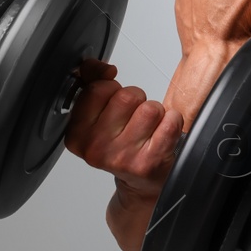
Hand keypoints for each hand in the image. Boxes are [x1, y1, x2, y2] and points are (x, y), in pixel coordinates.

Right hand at [63, 58, 181, 205]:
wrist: (140, 184)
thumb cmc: (119, 146)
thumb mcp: (97, 116)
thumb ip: (92, 81)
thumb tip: (98, 66)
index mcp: (77, 135)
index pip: (98, 89)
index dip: (112, 89)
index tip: (113, 104)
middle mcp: (96, 148)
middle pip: (127, 96)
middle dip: (136, 100)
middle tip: (133, 120)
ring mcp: (123, 157)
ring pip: (150, 108)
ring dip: (155, 112)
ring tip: (148, 128)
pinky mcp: (149, 162)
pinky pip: (170, 121)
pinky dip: (172, 122)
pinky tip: (163, 134)